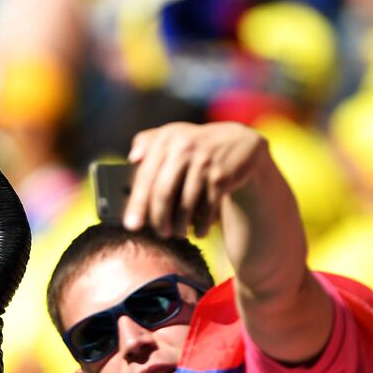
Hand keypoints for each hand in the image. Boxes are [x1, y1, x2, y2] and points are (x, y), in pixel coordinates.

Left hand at [124, 122, 270, 237]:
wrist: (241, 144)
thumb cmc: (196, 145)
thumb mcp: (174, 137)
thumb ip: (149, 143)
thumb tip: (132, 159)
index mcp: (166, 139)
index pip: (146, 176)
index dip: (137, 204)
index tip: (131, 226)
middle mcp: (184, 148)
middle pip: (163, 193)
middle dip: (158, 219)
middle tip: (158, 235)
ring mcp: (204, 163)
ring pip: (185, 204)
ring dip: (179, 225)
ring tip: (177, 234)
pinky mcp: (221, 177)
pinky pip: (206, 208)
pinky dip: (201, 225)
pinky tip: (199, 232)